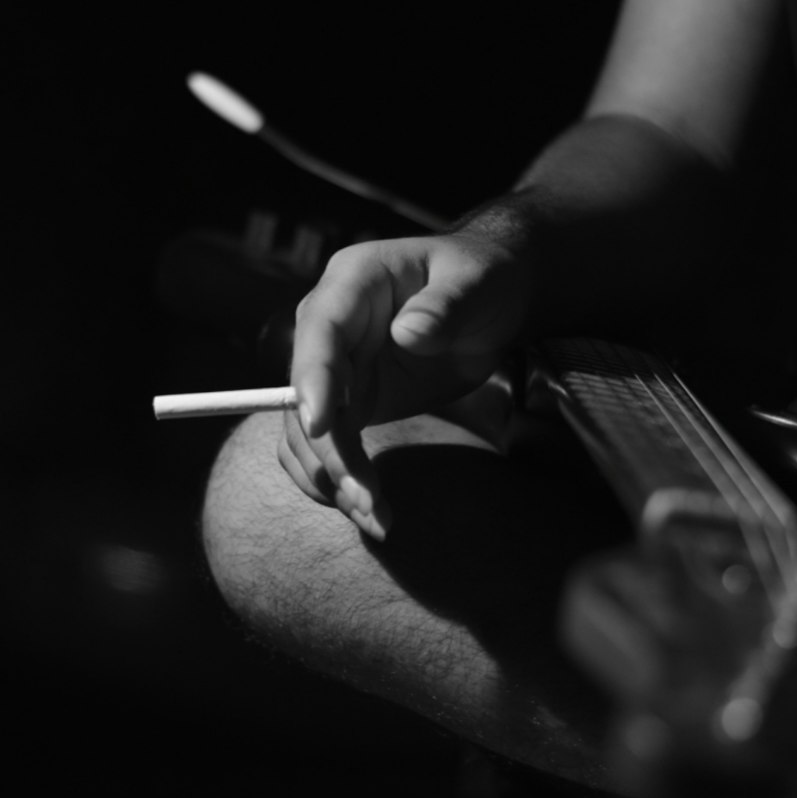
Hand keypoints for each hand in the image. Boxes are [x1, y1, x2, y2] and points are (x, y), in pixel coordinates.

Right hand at [278, 227, 533, 537]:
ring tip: (375, 518)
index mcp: (353, 282)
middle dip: (329, 451)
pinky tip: (369, 510)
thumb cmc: (480, 278)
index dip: (313, 378)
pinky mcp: (350, 402)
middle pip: (307, 393)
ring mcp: (336, 368)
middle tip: (364, 500)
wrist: (489, 298)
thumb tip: (408, 333)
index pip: (319, 330)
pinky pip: (328, 446)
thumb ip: (445, 305)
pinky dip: (340, 480)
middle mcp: (330, 326)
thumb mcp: (474, 283)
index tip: (320, 425)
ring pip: (309, 431)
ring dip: (332, 477)